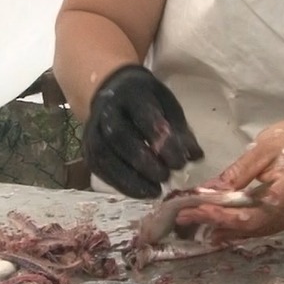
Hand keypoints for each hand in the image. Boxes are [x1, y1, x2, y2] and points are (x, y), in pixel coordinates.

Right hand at [82, 66, 202, 197]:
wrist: (111, 91)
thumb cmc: (147, 100)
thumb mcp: (167, 104)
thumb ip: (180, 130)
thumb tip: (195, 157)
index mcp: (132, 93)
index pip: (144, 116)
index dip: (162, 141)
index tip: (180, 162)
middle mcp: (107, 110)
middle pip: (120, 137)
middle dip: (144, 161)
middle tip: (166, 177)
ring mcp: (93, 130)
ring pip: (105, 155)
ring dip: (130, 178)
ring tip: (154, 191)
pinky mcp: (88, 148)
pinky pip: (100, 169)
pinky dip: (120, 184)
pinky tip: (139, 192)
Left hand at [176, 118, 283, 240]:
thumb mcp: (262, 149)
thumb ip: (236, 174)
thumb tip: (208, 191)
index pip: (247, 215)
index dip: (218, 216)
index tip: (193, 210)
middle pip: (250, 227)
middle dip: (216, 223)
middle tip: (185, 218)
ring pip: (256, 230)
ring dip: (226, 228)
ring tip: (198, 224)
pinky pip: (263, 226)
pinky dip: (241, 226)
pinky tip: (222, 225)